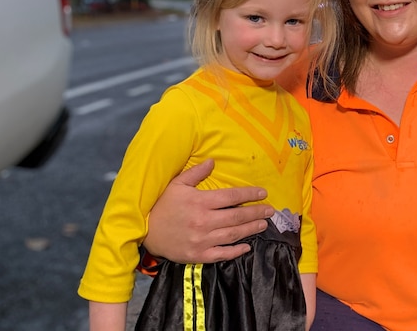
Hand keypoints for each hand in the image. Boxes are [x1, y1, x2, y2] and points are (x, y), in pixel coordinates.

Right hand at [143, 159, 273, 263]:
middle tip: (270, 210)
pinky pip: (222, 254)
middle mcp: (203, 221)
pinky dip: (236, 251)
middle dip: (256, 212)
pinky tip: (247, 246)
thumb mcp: (177, 185)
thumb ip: (196, 173)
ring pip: (233, 235)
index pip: (231, 196)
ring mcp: (201, 240)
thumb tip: (213, 161)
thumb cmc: (163, 206)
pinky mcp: (198, 255)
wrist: (146, 233)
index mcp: (200, 202)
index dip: (249, 194)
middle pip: (236, 216)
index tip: (263, 193)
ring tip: (263, 224)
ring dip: (251, 229)